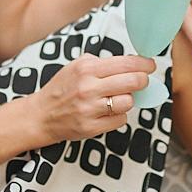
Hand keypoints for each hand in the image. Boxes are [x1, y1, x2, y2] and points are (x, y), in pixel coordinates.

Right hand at [32, 54, 153, 142]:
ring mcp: (90, 109)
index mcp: (87, 68)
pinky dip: (118, 115)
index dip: (144, 65)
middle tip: (141, 81)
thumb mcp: (76, 66)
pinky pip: (120, 120)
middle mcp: (89, 88)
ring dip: (128, 100)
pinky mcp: (91, 128)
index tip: (150, 65)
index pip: (127, 64)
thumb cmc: (61, 88)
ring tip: (118, 98)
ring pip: (128, 102)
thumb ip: (101, 63)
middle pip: (133, 82)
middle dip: (142, 81)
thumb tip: (131, 64)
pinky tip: (108, 111)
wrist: (41, 115)